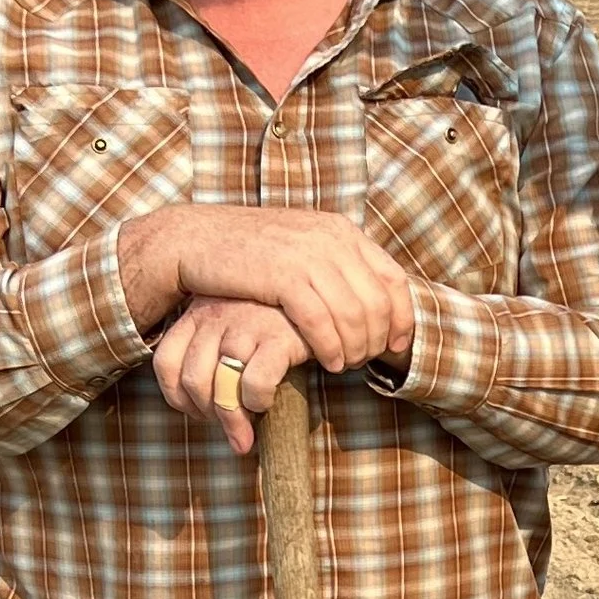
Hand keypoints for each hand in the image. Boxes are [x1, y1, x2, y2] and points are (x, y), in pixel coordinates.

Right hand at [124, 204, 413, 374]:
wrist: (196, 240)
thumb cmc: (250, 255)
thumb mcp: (300, 250)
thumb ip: (334, 266)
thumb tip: (368, 299)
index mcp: (340, 231)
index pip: (393, 278)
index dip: (402, 317)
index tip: (396, 345)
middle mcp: (331, 240)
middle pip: (377, 303)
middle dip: (375, 340)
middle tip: (362, 363)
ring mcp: (308, 255)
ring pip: (354, 315)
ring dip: (354, 349)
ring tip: (342, 366)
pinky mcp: (283, 276)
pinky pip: (322, 321)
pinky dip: (330, 348)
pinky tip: (326, 363)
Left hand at [153, 298, 310, 454]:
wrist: (322, 299)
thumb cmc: (273, 321)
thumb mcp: (233, 328)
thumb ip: (212, 357)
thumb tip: (202, 414)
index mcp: (197, 313)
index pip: (165, 362)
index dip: (177, 398)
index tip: (200, 413)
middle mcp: (216, 315)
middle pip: (194, 381)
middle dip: (209, 416)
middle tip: (229, 428)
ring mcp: (246, 324)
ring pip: (221, 387)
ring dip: (233, 420)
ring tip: (247, 432)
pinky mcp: (278, 336)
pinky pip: (255, 384)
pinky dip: (258, 403)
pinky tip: (267, 403)